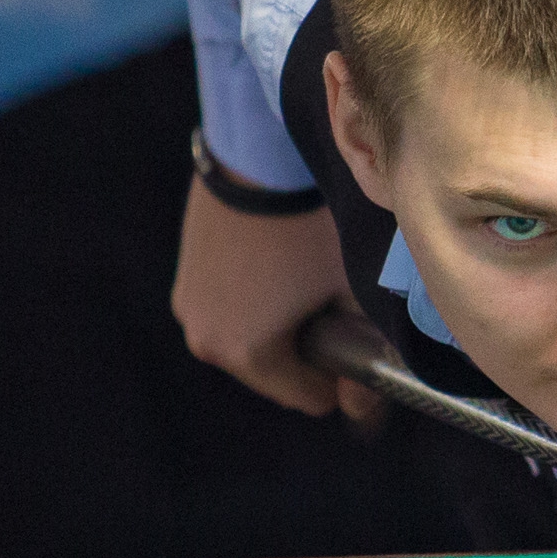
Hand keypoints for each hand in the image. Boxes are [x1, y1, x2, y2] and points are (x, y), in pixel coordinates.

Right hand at [172, 183, 380, 423]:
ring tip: (305, 274)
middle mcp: (206, 339)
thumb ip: (370, 353)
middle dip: (311, 349)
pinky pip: (231, 308)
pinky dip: (256, 298)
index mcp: (246, 353)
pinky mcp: (186, 273)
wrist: (261, 149)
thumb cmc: (314, 221)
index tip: (360, 339)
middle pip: (279, 372)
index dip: (344, 377)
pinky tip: (280, 259)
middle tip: (334, 299)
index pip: (310, 399)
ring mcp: (190, 304)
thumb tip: (363, 408)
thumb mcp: (355, 288)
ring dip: (281, 324)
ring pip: (253, 340)